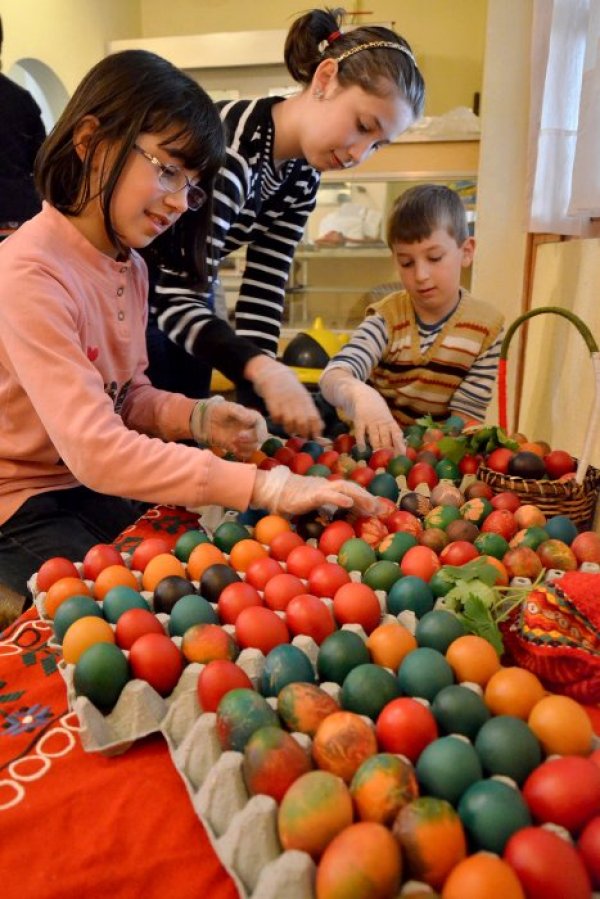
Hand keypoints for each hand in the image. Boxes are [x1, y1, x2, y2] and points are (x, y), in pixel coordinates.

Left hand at [191, 396, 267, 458]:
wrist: (207, 420)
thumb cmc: (219, 411)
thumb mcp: (229, 408)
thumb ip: (240, 413)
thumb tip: (251, 420)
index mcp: (252, 417)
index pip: (261, 425)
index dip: (260, 431)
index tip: (255, 436)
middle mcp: (252, 429)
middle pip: (259, 438)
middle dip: (249, 439)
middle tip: (236, 437)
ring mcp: (246, 439)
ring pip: (253, 447)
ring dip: (245, 446)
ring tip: (232, 442)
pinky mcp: (240, 447)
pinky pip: (246, 454)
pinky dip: (241, 453)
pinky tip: (233, 449)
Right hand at [245, 356, 322, 438]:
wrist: (274, 374)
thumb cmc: (291, 389)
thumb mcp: (303, 397)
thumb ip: (311, 412)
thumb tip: (321, 427)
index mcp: (306, 400)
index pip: (314, 417)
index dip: (316, 430)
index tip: (317, 438)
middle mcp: (296, 400)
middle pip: (302, 422)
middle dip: (303, 432)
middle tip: (302, 436)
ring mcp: (284, 401)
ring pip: (289, 422)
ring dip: (290, 429)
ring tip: (290, 429)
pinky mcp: (272, 402)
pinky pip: (276, 418)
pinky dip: (277, 421)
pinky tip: (278, 419)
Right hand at [251, 466, 383, 516]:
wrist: (271, 491)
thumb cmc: (287, 501)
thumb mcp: (308, 508)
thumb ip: (320, 512)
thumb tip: (329, 523)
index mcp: (326, 489)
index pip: (349, 491)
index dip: (363, 498)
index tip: (376, 507)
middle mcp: (325, 485)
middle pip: (351, 488)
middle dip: (366, 497)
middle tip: (380, 509)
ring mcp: (319, 488)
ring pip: (344, 488)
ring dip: (359, 496)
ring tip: (371, 505)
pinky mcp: (310, 494)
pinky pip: (327, 494)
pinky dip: (338, 497)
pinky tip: (348, 503)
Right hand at [353, 387, 405, 451]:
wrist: (360, 392)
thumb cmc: (373, 408)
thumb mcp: (383, 416)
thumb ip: (387, 429)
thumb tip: (396, 445)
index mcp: (389, 421)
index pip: (397, 434)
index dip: (400, 445)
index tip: (403, 455)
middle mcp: (382, 421)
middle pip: (386, 438)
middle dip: (389, 449)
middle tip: (390, 461)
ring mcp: (370, 419)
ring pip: (375, 436)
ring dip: (376, 447)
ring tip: (378, 457)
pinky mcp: (359, 418)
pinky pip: (361, 431)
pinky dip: (361, 441)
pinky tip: (362, 449)